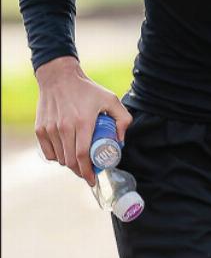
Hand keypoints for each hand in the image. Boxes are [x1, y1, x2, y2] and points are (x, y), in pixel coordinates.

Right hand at [34, 57, 131, 187]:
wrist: (59, 77)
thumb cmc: (87, 90)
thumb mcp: (111, 100)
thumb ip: (123, 119)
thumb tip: (120, 141)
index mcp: (83, 122)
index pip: (82, 155)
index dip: (87, 172)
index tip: (92, 180)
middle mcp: (64, 127)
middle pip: (70, 160)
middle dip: (80, 171)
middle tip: (88, 171)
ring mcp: (50, 128)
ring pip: (59, 158)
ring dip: (69, 164)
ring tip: (78, 161)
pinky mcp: (40, 129)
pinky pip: (48, 152)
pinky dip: (56, 157)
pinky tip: (64, 153)